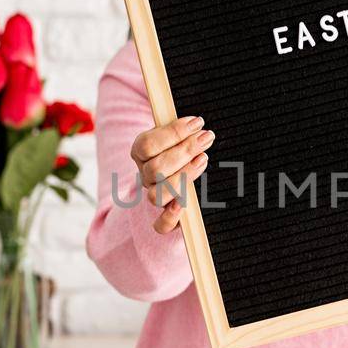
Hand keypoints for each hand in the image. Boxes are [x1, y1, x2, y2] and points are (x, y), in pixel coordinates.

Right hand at [130, 115, 214, 233]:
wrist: (182, 170)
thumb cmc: (182, 145)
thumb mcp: (179, 132)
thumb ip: (182, 126)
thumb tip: (195, 121)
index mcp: (141, 152)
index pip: (147, 145)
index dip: (173, 133)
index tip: (197, 123)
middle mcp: (145, 176)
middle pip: (155, 169)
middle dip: (184, 151)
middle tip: (206, 138)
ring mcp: (155, 197)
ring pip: (156, 196)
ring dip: (183, 177)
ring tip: (203, 160)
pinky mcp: (167, 219)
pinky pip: (161, 226)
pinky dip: (170, 217)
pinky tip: (184, 203)